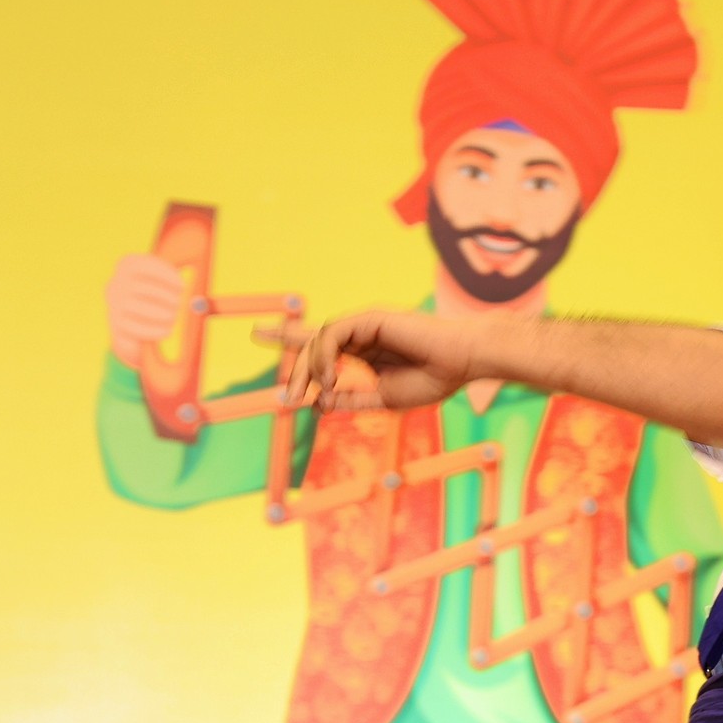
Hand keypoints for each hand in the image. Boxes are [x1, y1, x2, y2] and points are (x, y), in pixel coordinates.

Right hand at [105, 253, 184, 371]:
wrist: (133, 332)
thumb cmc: (155, 303)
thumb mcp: (165, 288)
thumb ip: (181, 288)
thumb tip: (204, 301)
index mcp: (127, 266)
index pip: (143, 265)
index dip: (164, 275)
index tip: (181, 286)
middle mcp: (116, 283)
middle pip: (141, 287)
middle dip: (165, 296)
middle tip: (179, 304)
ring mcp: (113, 305)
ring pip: (138, 308)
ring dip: (161, 314)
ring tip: (173, 317)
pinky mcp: (116, 326)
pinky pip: (136, 328)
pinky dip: (155, 330)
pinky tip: (167, 330)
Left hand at [284, 309, 478, 412]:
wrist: (462, 363)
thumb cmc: (434, 379)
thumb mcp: (385, 398)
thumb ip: (354, 400)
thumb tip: (320, 404)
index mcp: (364, 351)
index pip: (320, 342)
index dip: (288, 336)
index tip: (259, 334)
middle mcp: (360, 333)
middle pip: (313, 343)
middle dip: (294, 369)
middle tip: (284, 398)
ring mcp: (364, 324)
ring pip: (319, 340)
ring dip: (308, 370)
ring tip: (308, 395)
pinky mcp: (369, 318)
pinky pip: (333, 335)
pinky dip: (325, 358)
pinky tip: (331, 378)